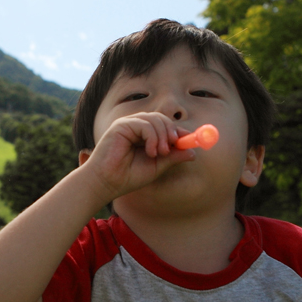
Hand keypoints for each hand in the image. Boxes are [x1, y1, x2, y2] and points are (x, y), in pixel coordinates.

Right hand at [81, 112, 196, 202]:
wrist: (107, 183)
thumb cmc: (128, 176)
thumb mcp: (157, 167)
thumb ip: (173, 157)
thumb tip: (194, 153)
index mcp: (145, 135)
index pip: (166, 126)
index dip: (179, 131)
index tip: (190, 140)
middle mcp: (137, 126)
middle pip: (162, 118)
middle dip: (172, 132)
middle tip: (175, 146)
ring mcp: (129, 124)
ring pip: (155, 119)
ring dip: (162, 136)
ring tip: (159, 154)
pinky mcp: (122, 125)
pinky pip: (145, 124)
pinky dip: (152, 137)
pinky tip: (150, 152)